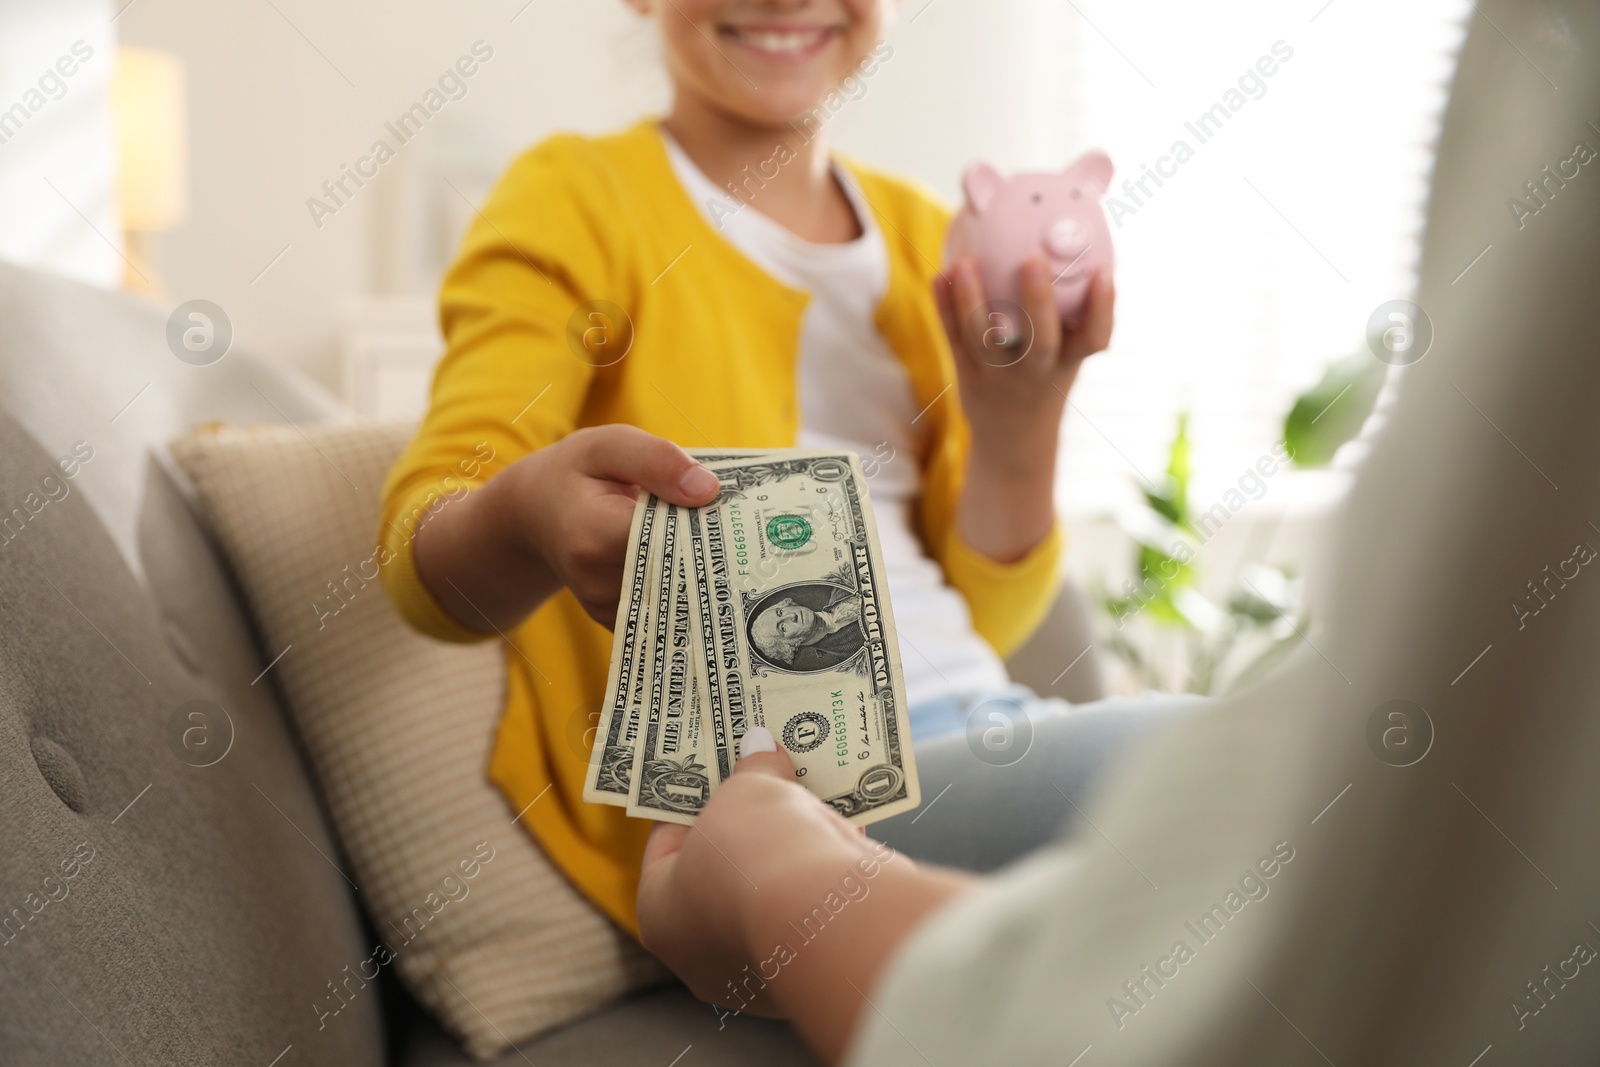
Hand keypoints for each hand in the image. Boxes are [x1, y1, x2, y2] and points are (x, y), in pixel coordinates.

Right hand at [514, 425, 720, 626]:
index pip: (670, 539)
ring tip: (727, 543)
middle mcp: (599, 582)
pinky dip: (688, 584)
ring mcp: (608, 608)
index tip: (740, 513)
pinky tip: (701, 560)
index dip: (709, 527)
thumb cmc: (577, 474)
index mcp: (595, 534)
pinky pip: (667, 607)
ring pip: (678, 595)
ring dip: (704, 570)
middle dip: (717, 553)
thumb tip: (708, 489)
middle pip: (680, 573)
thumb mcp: (608, 446)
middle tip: (752, 533)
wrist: (535, 515)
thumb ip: (655, 459)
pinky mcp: (618, 620)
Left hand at [637, 736, 868, 1013]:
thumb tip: (761, 748)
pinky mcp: (818, 961)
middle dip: (748, 821)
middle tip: (764, 772)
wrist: (831, 919)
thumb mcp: (748, 790)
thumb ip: (752, 769)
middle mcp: (707, 952)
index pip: (667, 847)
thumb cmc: (759, 854)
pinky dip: (827, 866)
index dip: (691, 799)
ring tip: (814, 787)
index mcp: (662, 916)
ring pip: (775, 889)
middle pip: (725, 868)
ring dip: (793, 843)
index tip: (713, 766)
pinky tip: (847, 824)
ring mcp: (764, 966)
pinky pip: (817, 904)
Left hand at [934, 259, 1114, 459]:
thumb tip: (1078, 242)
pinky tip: (939, 277)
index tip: (1104, 272)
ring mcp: (997, 375)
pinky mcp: (967, 375)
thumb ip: (1073, 312)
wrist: (1015, 440)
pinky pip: (953, 340)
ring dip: (971, 300)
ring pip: (984, 340)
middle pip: (1039, 342)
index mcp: (1067, 362)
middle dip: (1037, 302)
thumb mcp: (1068, 355)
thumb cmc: (1047, 380)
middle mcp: (1034, 371)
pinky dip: (944, 308)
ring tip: (963, 263)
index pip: (1094, 339)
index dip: (1102, 308)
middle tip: (1033, 261)